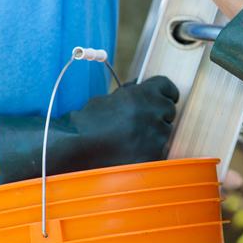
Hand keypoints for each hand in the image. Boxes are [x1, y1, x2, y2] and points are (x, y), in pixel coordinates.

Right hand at [0, 76, 178, 182]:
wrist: (74, 150)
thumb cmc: (86, 124)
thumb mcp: (107, 99)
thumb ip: (129, 93)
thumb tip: (139, 85)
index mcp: (142, 94)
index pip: (166, 86)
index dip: (165, 92)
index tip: (165, 97)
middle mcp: (153, 112)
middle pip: (168, 109)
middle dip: (158, 114)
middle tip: (141, 122)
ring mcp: (155, 136)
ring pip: (165, 132)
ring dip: (154, 134)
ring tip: (132, 140)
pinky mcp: (153, 156)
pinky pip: (159, 151)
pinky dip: (150, 151)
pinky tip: (132, 153)